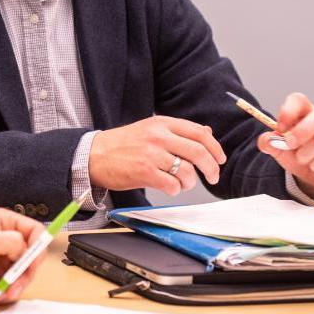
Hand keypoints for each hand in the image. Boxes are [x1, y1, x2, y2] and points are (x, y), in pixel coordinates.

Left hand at [0, 207, 44, 303]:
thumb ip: (10, 242)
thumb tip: (25, 250)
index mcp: (5, 223)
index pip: (35, 231)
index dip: (38, 247)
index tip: (33, 262)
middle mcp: (7, 240)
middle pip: (33, 256)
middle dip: (26, 272)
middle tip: (15, 282)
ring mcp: (4, 259)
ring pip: (26, 274)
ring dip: (17, 286)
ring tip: (3, 292)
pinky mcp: (0, 276)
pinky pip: (15, 286)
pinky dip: (9, 293)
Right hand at [89, 116, 226, 195]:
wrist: (94, 155)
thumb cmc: (123, 144)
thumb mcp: (150, 129)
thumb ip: (177, 131)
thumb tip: (207, 132)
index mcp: (162, 123)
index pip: (199, 133)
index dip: (215, 147)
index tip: (220, 159)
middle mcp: (158, 136)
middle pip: (198, 152)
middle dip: (211, 168)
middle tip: (213, 177)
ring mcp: (151, 154)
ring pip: (187, 171)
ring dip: (190, 182)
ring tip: (181, 183)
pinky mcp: (144, 172)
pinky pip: (172, 185)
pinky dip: (175, 190)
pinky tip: (167, 186)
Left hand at [258, 92, 313, 198]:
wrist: (312, 174)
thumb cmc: (296, 153)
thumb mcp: (278, 148)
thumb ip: (268, 142)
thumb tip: (266, 140)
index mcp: (303, 112)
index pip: (299, 100)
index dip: (288, 111)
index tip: (280, 128)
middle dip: (302, 132)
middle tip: (289, 144)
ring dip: (308, 152)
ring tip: (301, 159)